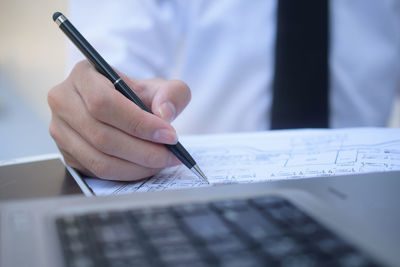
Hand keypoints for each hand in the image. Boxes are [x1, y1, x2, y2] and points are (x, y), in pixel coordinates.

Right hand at [48, 60, 190, 180]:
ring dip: (137, 166)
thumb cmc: (137, 96)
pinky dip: (127, 173)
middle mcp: (64, 101)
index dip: (138, 123)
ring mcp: (60, 130)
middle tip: (171, 154)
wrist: (122, 108)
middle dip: (143, 150)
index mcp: (83, 75)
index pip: (104, 103)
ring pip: (99, 159)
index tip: (169, 135)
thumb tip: (165, 114)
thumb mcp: (160, 87)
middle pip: (101, 136)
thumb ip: (172, 94)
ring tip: (162, 161)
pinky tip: (146, 166)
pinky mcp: (67, 154)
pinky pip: (98, 171)